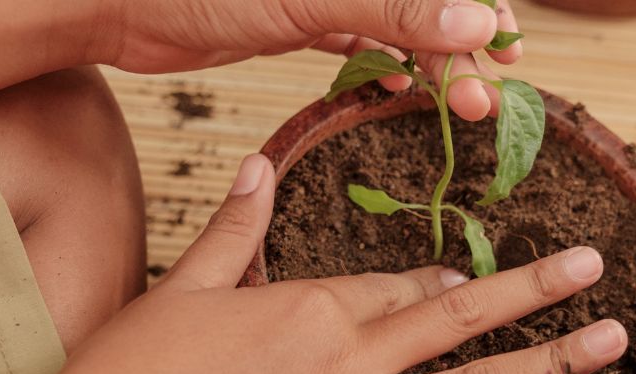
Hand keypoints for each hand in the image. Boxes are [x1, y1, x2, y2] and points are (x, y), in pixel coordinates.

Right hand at [0, 154, 626, 373]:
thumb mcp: (182, 292)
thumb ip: (233, 230)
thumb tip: (254, 166)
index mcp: (307, 309)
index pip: (391, 286)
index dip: (432, 279)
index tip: (463, 275)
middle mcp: (347, 361)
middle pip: (452, 317)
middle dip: (527, 292)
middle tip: (589, 269)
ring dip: (542, 362)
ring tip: (603, 342)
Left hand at [97, 0, 522, 119]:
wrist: (124, 6)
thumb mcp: (310, 1)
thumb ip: (395, 10)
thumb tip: (477, 23)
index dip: (483, 12)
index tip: (510, 54)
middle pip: (424, 7)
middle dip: (458, 52)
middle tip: (479, 102)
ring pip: (395, 26)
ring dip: (426, 65)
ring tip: (451, 103)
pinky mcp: (300, 20)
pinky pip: (357, 41)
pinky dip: (381, 66)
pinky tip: (398, 90)